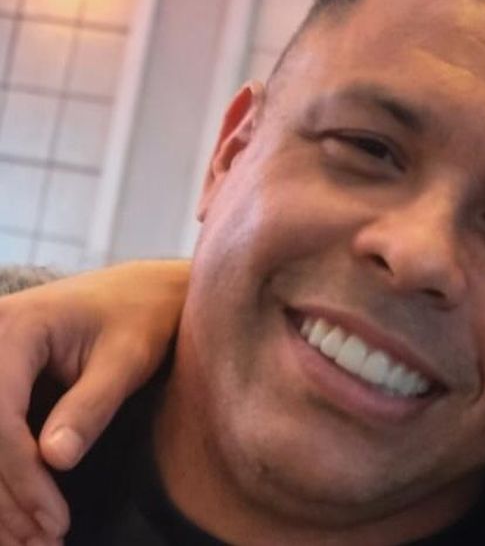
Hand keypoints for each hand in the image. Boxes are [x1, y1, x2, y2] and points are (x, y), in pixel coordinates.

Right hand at [0, 260, 187, 543]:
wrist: (144, 291)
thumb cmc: (144, 316)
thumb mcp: (128, 358)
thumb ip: (92, 405)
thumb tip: (55, 459)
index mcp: (12, 329)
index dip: (20, 476)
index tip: (54, 521)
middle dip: (5, 499)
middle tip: (43, 543)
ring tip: (34, 544)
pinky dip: (3, 483)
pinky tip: (23, 523)